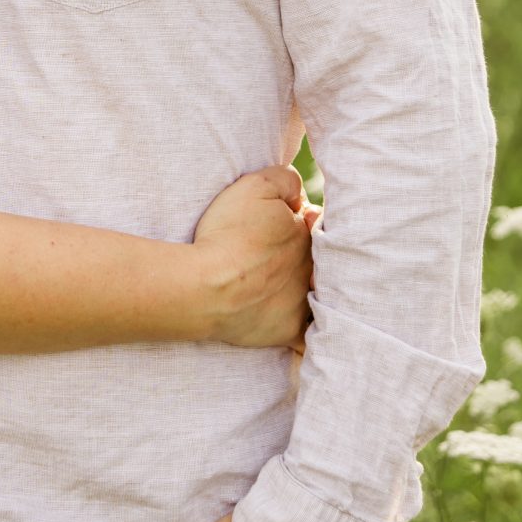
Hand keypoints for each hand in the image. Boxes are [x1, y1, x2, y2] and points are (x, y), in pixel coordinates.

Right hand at [190, 166, 313, 349]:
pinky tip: (312, 341)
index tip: (275, 223)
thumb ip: (286, 179)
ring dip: (308, 288)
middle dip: (302, 253)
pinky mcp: (289, 329)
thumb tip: (299, 193)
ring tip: (283, 287)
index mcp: (307, 233)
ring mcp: (303, 300)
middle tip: (272, 254)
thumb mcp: (255, 186)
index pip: (314, 221)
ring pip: (315, 292)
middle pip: (315, 257)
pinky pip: (309, 338)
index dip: (296, 218)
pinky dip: (312, 339)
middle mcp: (312, 267)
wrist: (206, 286)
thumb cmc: (228, 234)